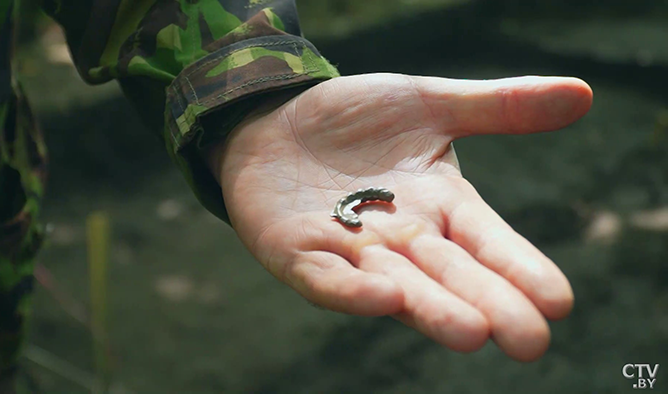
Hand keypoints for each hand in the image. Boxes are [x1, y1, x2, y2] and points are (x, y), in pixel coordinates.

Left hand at [215, 73, 591, 361]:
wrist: (279, 119)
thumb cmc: (357, 120)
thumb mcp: (427, 104)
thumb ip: (496, 106)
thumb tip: (583, 92)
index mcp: (439, 207)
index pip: (487, 242)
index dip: (520, 268)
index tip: (559, 302)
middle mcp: (400, 239)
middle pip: (449, 274)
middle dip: (487, 304)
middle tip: (530, 342)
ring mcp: (348, 249)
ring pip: (395, 284)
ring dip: (429, 308)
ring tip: (471, 333)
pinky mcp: (297, 251)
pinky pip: (325, 276)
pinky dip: (351, 290)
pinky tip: (383, 297)